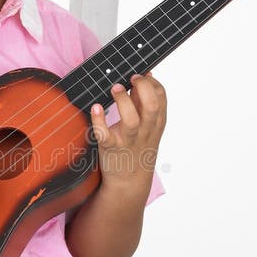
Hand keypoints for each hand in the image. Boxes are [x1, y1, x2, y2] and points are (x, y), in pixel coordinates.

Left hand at [90, 72, 166, 199]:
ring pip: (130, 120)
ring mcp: (128, 140)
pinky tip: (95, 108)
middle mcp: (145, 131)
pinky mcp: (111, 148)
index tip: (142, 74)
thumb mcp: (148, 128)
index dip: (152, 82)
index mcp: (156, 123)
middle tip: (131, 78)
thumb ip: (144, 104)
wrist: (129, 183)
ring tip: (115, 88)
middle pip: (151, 106)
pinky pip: (105, 134)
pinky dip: (99, 120)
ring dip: (123, 101)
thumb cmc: (137, 150)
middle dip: (142, 87)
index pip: (161, 97)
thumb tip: (145, 78)